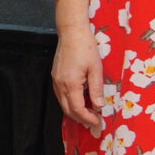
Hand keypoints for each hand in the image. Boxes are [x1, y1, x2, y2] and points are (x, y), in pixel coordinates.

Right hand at [50, 0, 104, 134]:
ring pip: (63, 104)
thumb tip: (99, 107)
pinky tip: (80, 100)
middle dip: (81, 119)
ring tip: (89, 113)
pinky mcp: (55, 76)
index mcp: (71, 84)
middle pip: (68, 110)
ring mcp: (55, 81)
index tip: (98, 122)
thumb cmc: (86, 48)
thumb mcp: (96, 69)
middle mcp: (60, 85)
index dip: (88, 118)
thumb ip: (96, 89)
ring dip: (75, 111)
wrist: (71, 32)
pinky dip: (70, 102)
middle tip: (95, 121)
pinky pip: (61, 96)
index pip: (78, 109)